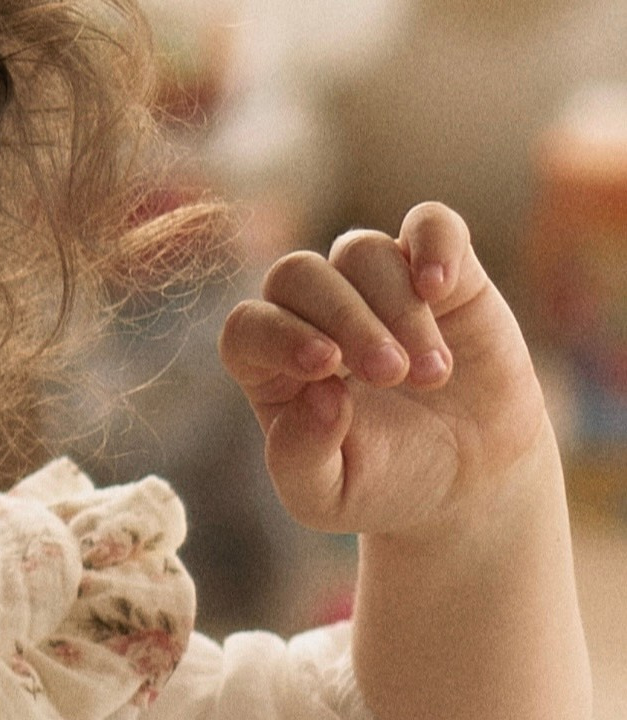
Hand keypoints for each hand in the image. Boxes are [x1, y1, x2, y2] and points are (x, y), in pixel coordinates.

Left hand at [218, 202, 551, 540]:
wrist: (472, 480)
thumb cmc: (386, 483)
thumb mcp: (329, 495)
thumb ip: (301, 457)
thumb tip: (318, 396)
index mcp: (270, 363)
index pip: (247, 326)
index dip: (278, 336)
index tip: (325, 368)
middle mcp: (313, 312)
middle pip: (300, 276)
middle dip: (346, 321)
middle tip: (392, 376)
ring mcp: (375, 284)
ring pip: (362, 252)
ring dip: (398, 308)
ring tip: (432, 374)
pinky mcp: (442, 272)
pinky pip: (430, 223)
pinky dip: (434, 242)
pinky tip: (440, 286)